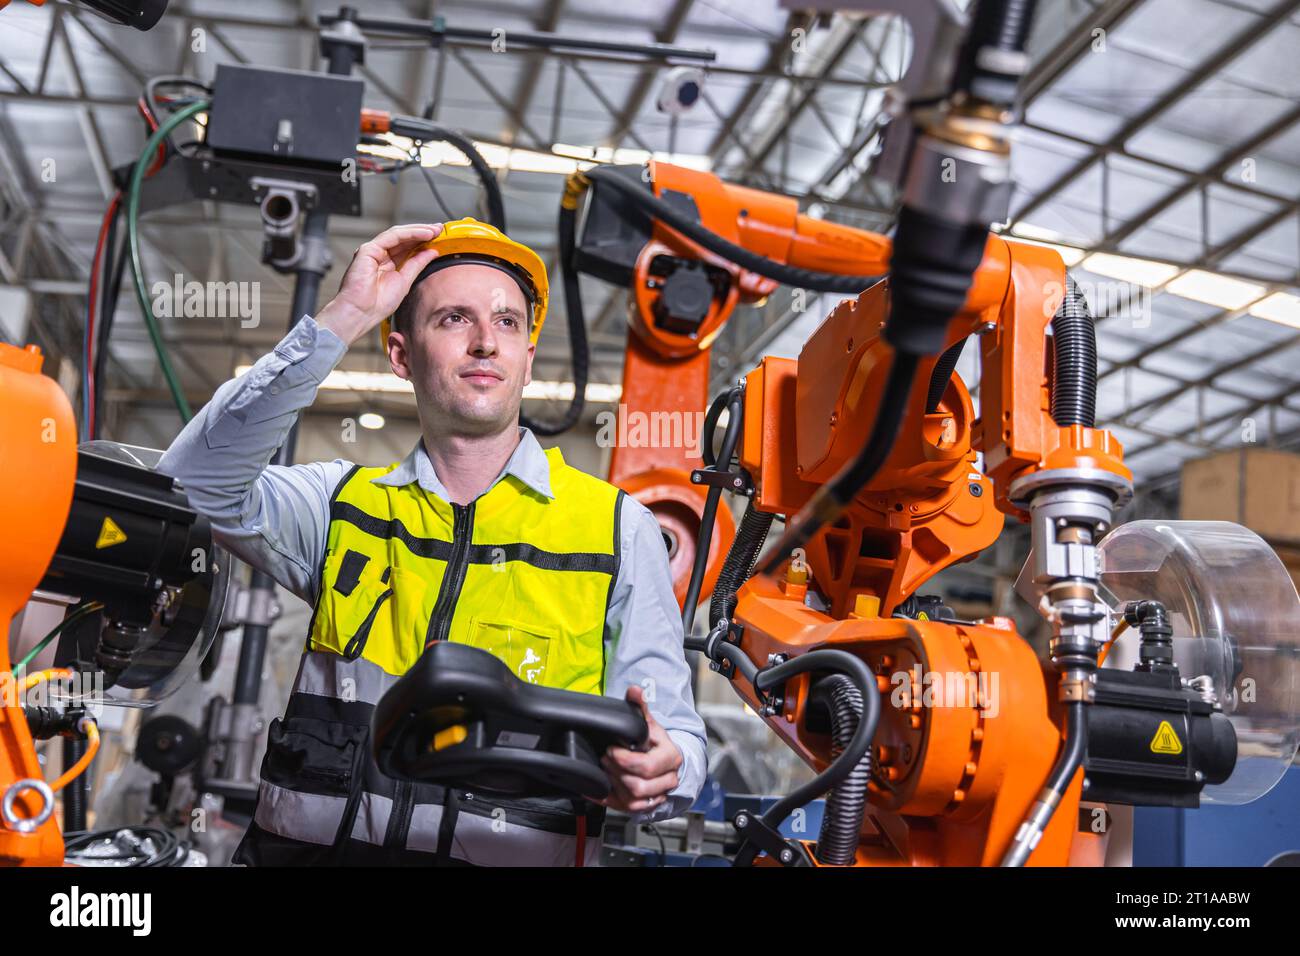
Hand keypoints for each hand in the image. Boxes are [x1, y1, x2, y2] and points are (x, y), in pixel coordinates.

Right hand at [316, 223, 443, 346]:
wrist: (361, 313)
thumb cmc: (377, 304)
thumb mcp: (405, 281)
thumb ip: (417, 264)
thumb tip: (432, 252)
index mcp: (387, 263)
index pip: (407, 247)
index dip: (423, 241)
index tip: (439, 237)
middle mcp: (379, 254)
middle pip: (404, 238)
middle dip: (423, 232)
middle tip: (440, 229)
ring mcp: (373, 250)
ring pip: (399, 234)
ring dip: (418, 230)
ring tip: (435, 230)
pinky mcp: (368, 249)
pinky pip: (392, 236)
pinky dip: (410, 233)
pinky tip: (424, 234)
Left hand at [597, 684, 682, 814]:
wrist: (668, 761)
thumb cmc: (657, 742)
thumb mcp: (650, 723)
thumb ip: (640, 706)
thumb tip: (634, 689)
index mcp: (671, 759)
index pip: (647, 766)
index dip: (624, 760)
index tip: (611, 749)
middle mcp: (667, 780)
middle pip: (638, 786)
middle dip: (617, 771)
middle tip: (605, 758)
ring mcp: (656, 796)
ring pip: (632, 801)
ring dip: (614, 784)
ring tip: (605, 769)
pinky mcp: (644, 806)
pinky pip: (623, 809)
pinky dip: (607, 799)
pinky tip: (596, 788)